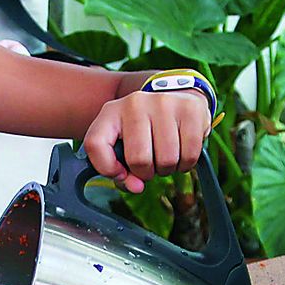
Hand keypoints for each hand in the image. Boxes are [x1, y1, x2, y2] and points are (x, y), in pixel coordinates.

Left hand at [83, 89, 211, 192]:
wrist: (176, 97)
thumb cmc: (145, 130)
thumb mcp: (124, 145)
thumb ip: (121, 172)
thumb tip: (137, 187)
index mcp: (111, 111)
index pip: (95, 144)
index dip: (107, 168)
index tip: (120, 173)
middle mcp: (135, 103)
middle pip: (138, 159)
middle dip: (146, 172)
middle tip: (150, 164)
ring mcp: (163, 103)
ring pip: (166, 160)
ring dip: (167, 169)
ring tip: (165, 156)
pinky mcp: (189, 109)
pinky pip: (190, 155)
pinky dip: (186, 164)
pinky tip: (181, 153)